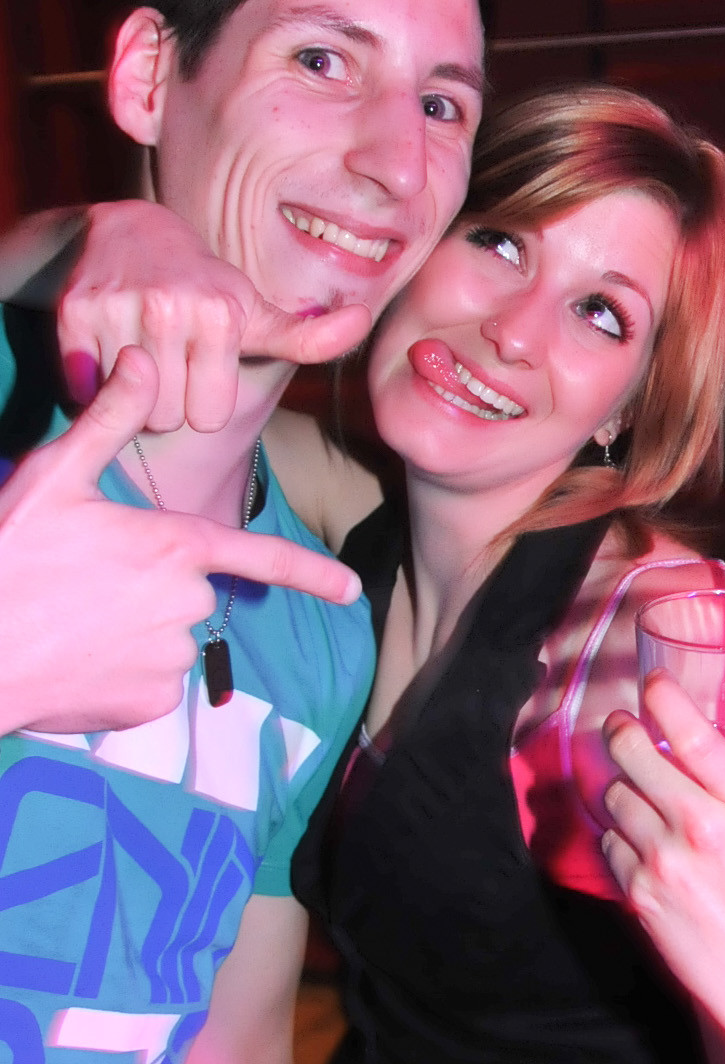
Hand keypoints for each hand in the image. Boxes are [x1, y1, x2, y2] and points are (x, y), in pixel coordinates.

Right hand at [0, 347, 361, 734]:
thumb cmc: (8, 557)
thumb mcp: (53, 478)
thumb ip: (107, 421)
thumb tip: (141, 360)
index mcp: (174, 546)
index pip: (260, 556)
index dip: (312, 573)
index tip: (351, 590)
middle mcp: (185, 604)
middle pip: (188, 591)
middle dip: (150, 586)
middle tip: (83, 582)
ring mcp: (170, 659)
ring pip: (168, 638)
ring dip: (134, 630)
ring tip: (72, 618)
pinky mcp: (148, 704)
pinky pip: (149, 681)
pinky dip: (121, 671)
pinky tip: (77, 658)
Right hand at [58, 201, 370, 430]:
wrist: (128, 233)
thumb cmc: (204, 287)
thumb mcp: (256, 312)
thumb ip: (308, 336)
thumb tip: (362, 321)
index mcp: (222, 314)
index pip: (210, 416)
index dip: (204, 399)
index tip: (199, 365)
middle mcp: (170, 308)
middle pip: (168, 418)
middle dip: (169, 401)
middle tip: (168, 360)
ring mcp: (118, 308)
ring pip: (127, 407)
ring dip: (132, 394)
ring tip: (141, 353)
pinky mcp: (72, 312)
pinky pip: (83, 388)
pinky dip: (91, 382)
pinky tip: (107, 349)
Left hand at [600, 670, 724, 1063]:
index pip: (692, 734)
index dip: (663, 699)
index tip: (652, 685)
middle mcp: (699, 826)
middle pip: (632, 753)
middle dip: (622, 732)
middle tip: (623, 727)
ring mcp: (663, 860)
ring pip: (613, 795)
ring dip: (622, 786)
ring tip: (638, 790)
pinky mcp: (638, 893)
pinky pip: (608, 841)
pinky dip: (618, 835)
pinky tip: (640, 839)